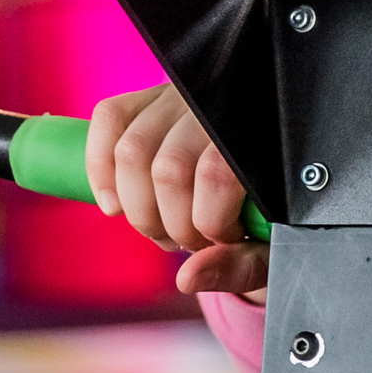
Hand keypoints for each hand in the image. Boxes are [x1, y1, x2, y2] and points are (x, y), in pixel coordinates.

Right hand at [84, 85, 266, 298]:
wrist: (269, 176)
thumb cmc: (269, 216)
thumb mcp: (271, 245)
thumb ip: (239, 265)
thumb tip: (186, 277)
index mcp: (260, 135)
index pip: (215, 175)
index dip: (209, 222)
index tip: (223, 239)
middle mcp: (219, 104)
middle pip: (169, 170)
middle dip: (171, 224)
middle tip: (190, 241)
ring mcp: (181, 96)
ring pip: (133, 150)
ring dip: (136, 206)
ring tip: (160, 228)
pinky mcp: (149, 97)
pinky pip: (109, 118)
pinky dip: (100, 166)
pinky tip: (114, 204)